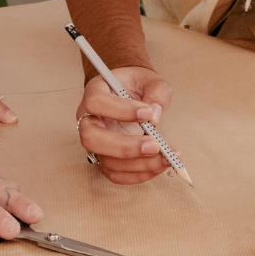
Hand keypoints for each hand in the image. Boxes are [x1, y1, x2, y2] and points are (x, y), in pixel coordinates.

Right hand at [75, 65, 174, 184]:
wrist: (132, 95)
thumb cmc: (137, 86)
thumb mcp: (151, 81)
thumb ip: (157, 94)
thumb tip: (155, 118)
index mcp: (95, 92)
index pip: (96, 102)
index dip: (120, 110)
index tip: (148, 113)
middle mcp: (88, 119)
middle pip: (91, 138)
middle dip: (125, 146)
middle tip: (155, 145)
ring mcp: (95, 142)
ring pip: (107, 161)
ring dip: (139, 164)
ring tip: (167, 158)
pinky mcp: (105, 158)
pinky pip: (116, 174)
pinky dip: (139, 174)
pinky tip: (159, 166)